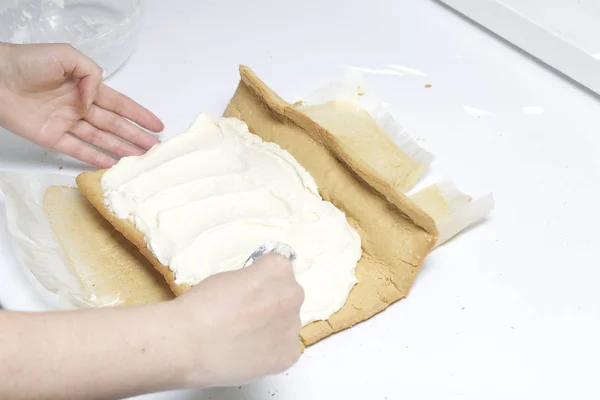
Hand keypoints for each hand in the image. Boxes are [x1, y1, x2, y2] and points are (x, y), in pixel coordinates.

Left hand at [0, 42, 162, 167]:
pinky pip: (78, 150)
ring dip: (120, 150)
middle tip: (154, 149)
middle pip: (115, 125)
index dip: (139, 115)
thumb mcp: (67, 56)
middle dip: (136, 137)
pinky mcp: (52, 138)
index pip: (120, 104)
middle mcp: (80, 107)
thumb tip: (94, 100)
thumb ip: (90, 74)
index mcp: (86, 87)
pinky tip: (110, 166)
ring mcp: (67, 123)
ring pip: (101, 139)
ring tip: (138, 160)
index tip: (157, 125)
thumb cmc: (28, 61)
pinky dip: (94, 158)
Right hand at [175, 254, 304, 387]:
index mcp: (278, 269)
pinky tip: (250, 354)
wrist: (187, 343)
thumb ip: (252, 280)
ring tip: (244, 339)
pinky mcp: (289, 354)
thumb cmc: (200, 306)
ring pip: (286, 324)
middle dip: (271, 304)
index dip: (261, 281)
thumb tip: (256, 293)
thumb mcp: (229, 277)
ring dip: (272, 328)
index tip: (248, 291)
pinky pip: (285, 350)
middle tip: (246, 317)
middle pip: (287, 296)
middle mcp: (292, 295)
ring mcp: (292, 326)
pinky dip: (271, 353)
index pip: (279, 269)